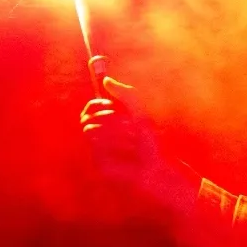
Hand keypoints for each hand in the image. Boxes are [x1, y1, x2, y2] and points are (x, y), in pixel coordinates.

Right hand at [79, 75, 196, 218]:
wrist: (160, 167)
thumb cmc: (153, 143)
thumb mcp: (140, 113)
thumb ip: (125, 94)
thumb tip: (105, 79)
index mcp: (107, 125)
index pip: (89, 109)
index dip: (95, 104)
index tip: (110, 104)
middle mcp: (99, 138)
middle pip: (85, 117)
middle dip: (110, 118)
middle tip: (129, 127)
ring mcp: (97, 152)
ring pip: (89, 129)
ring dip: (115, 132)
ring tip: (133, 142)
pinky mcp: (98, 164)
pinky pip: (95, 144)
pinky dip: (114, 144)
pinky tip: (128, 153)